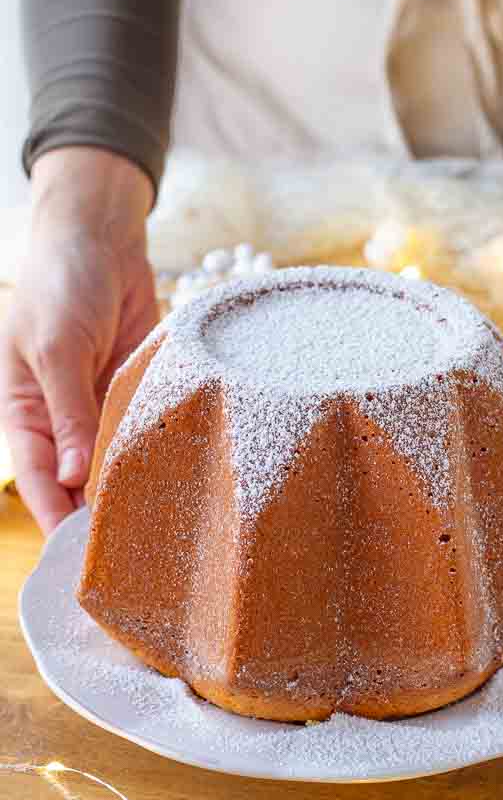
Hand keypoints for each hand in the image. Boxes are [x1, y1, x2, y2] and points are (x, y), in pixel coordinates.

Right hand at [0, 148, 156, 534]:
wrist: (102, 238)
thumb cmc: (60, 284)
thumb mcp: (56, 347)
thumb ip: (67, 412)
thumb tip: (74, 477)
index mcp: (24, 412)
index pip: (37, 479)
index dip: (56, 518)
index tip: (80, 560)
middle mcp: (62, 418)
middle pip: (78, 482)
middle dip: (99, 515)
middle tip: (132, 555)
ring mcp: (100, 407)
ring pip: (115, 463)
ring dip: (132, 490)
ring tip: (161, 530)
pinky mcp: (136, 392)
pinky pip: (145, 432)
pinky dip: (157, 455)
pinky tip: (180, 482)